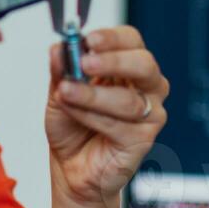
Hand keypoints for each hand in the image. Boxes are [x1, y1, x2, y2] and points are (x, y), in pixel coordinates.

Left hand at [44, 26, 168, 207]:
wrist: (71, 169)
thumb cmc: (73, 129)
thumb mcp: (60, 92)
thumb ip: (61, 70)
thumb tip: (59, 47)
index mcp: (128, 68)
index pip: (131, 41)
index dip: (113, 38)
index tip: (89, 39)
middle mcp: (145, 88)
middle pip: (144, 64)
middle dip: (113, 61)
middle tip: (86, 61)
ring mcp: (149, 114)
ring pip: (129, 99)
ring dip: (92, 95)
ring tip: (67, 92)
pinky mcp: (143, 140)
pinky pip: (120, 125)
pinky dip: (92, 117)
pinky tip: (76, 115)